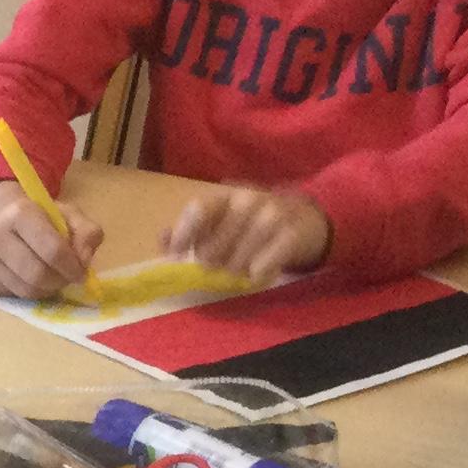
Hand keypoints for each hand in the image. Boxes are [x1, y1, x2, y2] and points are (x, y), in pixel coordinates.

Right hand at [0, 177, 102, 300]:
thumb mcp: (67, 215)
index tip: (81, 273)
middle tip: (67, 279)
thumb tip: (84, 261)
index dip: (72, 266)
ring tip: (52, 279)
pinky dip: (31, 293)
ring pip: (26, 290)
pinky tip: (33, 280)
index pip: (52, 249)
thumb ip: (86, 233)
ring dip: (47, 290)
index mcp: (19, 213)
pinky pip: (14, 296)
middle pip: (38, 275)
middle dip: (59, 281)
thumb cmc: (38, 219)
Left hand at [165, 185, 328, 283]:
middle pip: (214, 245)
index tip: (174, 256)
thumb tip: (162, 239)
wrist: (306, 220)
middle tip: (219, 263)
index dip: (183, 235)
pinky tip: (258, 272)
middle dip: (211, 261)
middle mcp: (248, 199)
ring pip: (238, 259)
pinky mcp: (291, 234)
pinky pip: (263, 265)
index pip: (199, 210)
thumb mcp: (222, 220)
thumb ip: (192, 229)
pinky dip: (257, 273)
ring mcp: (272, 214)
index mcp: (226, 195)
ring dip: (235, 270)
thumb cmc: (252, 224)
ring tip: (240, 267)